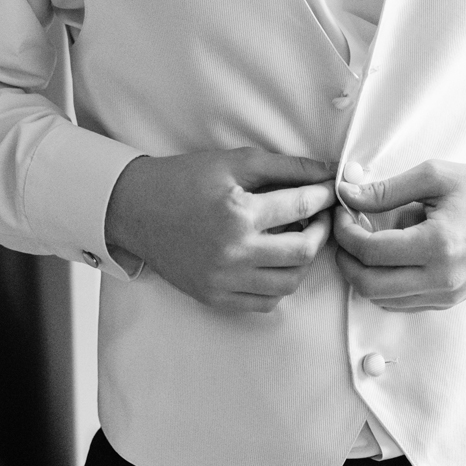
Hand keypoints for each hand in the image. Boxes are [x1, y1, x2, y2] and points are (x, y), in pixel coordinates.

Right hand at [103, 149, 337, 312]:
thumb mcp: (236, 162)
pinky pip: (264, 303)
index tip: (330, 190)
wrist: (135, 209)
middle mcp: (232, 252)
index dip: (324, 196)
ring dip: (303, 261)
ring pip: (289, 283)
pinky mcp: (213, 297)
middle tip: (321, 217)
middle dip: (322, 231)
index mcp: (238, 214)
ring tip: (299, 239)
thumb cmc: (186, 180)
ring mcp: (222, 280)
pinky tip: (275, 263)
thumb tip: (330, 171)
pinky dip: (279, 285)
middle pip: (303, 251)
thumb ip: (288, 166)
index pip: (302, 207)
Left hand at [332, 156, 465, 311]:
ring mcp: (447, 294)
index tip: (344, 211)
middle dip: (346, 259)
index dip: (345, 232)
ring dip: (365, 273)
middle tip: (346, 232)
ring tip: (372, 242)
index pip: (370, 251)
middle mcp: (442, 278)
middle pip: (368, 284)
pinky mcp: (451, 301)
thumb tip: (346, 194)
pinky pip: (402, 302)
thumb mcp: (437, 176)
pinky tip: (394, 257)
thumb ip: (387, 189)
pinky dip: (386, 283)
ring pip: (382, 298)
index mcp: (438, 244)